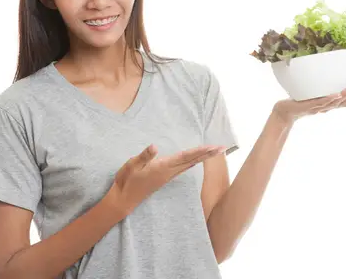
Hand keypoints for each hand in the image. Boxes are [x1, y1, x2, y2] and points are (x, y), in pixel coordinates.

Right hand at [107, 144, 227, 213]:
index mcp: (163, 168)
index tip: (213, 147)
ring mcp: (167, 176)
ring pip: (189, 164)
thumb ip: (144, 157)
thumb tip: (154, 146)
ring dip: (202, 157)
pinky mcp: (164, 178)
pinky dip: (192, 161)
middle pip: (192, 161)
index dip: (200, 151)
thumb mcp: (131, 166)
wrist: (124, 199)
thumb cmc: (126, 181)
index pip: (185, 157)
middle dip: (207, 154)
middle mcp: (168, 172)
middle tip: (222, 148)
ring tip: (213, 152)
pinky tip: (195, 160)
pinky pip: (183, 168)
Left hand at [272, 77, 345, 123]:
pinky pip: (321, 104)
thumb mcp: (313, 88)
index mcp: (330, 103)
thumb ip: (321, 79)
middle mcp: (327, 107)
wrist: (285, 110)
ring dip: (345, 95)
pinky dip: (329, 99)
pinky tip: (335, 94)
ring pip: (336, 104)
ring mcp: (318, 108)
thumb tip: (327, 60)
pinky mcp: (309, 107)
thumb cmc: (300, 98)